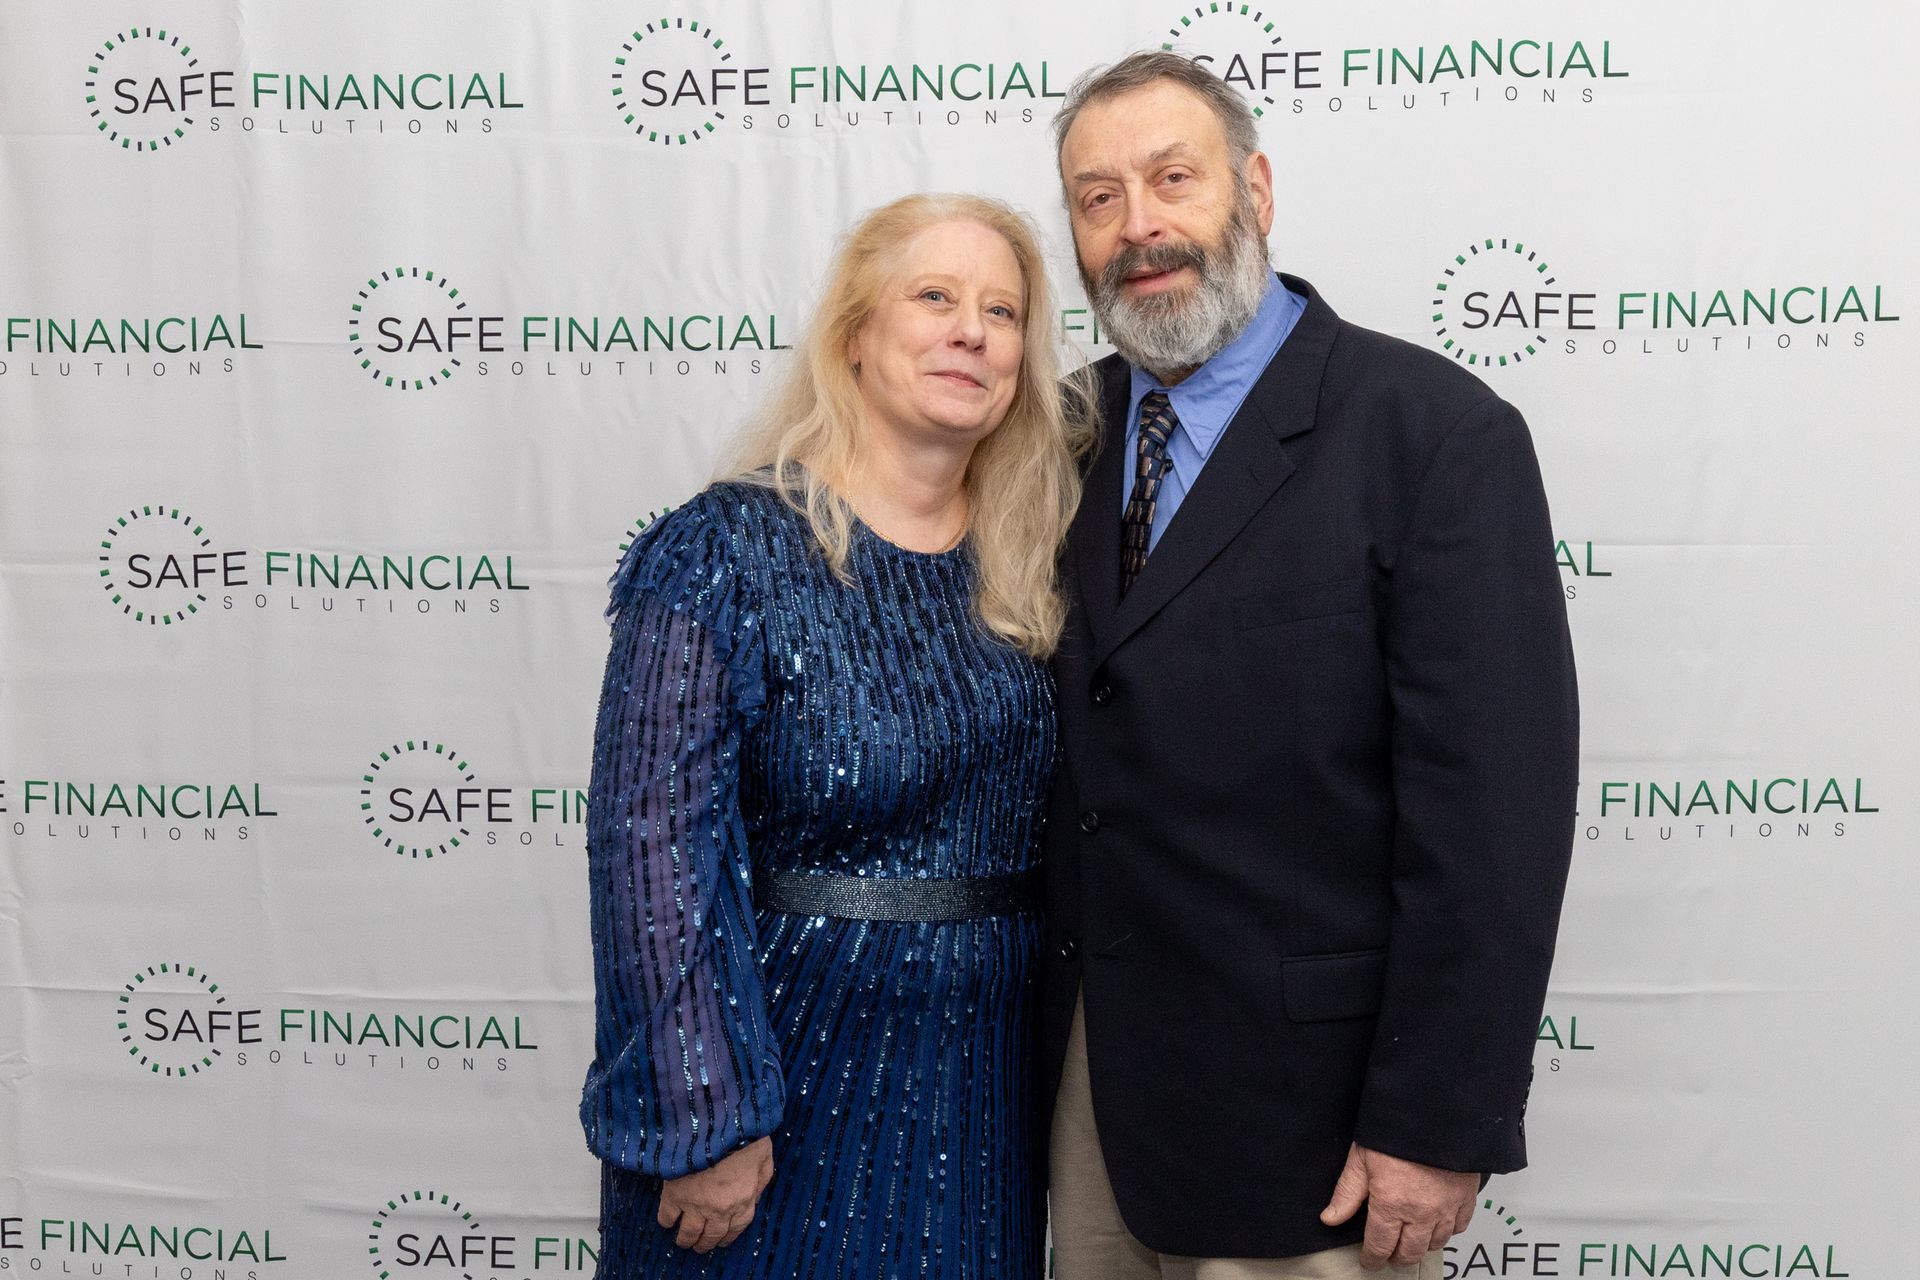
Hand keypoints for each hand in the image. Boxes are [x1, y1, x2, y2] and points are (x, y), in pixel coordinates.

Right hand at [658, 1136, 773, 1252]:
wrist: (719, 1124)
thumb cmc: (747, 1137)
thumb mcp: (765, 1158)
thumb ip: (761, 1179)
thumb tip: (755, 1193)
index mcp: (743, 1201)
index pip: (736, 1229)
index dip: (727, 1237)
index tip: (721, 1241)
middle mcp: (720, 1210)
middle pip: (711, 1236)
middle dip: (705, 1243)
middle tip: (699, 1245)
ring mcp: (696, 1204)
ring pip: (689, 1232)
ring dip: (685, 1239)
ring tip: (683, 1241)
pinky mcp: (675, 1194)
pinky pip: (667, 1216)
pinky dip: (666, 1221)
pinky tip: (667, 1221)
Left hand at [1320, 1142, 1477, 1269]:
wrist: (1435, 1111)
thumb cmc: (1396, 1130)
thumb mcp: (1361, 1158)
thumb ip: (1347, 1193)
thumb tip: (1330, 1218)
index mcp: (1391, 1205)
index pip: (1380, 1246)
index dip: (1372, 1258)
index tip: (1369, 1260)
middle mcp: (1421, 1213)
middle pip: (1410, 1252)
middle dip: (1397, 1257)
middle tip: (1389, 1254)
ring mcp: (1447, 1207)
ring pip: (1436, 1244)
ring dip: (1422, 1246)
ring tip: (1411, 1240)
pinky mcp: (1466, 1197)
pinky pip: (1459, 1227)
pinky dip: (1448, 1231)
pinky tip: (1438, 1224)